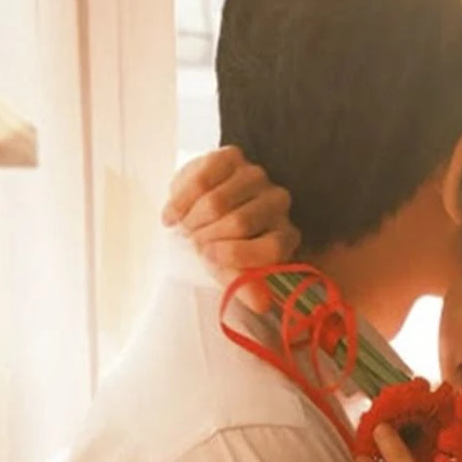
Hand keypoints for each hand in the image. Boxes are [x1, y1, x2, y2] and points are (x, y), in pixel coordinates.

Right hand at [162, 146, 299, 310]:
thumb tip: (261, 304)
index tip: (209, 257)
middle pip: (239, 222)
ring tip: (186, 228)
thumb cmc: (221, 247)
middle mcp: (279, 202)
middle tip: (194, 242)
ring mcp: (257, 176)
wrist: (200, 213)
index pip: (272, 247)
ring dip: (192, 220)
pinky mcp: (232, 156)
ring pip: (216, 202)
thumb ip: (244, 285)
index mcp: (286, 235)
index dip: (237, 255)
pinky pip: (200, 179)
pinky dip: (180, 200)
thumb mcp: (230, 271)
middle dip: (207, 237)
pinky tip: (175, 213)